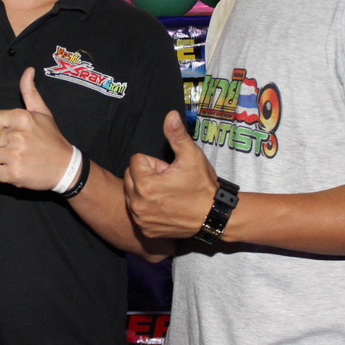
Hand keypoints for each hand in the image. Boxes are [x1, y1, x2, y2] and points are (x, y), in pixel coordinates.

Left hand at [0, 67, 70, 190]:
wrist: (66, 168)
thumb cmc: (52, 139)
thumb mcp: (43, 113)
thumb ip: (30, 92)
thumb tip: (28, 70)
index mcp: (22, 117)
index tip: (10, 134)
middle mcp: (17, 135)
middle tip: (12, 148)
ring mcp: (15, 155)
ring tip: (10, 159)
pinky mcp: (14, 174)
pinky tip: (12, 170)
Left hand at [124, 110, 218, 238]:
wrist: (213, 216)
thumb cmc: (202, 185)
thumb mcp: (191, 156)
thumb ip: (176, 135)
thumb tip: (170, 115)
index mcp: (145, 184)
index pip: (136, 161)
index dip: (155, 164)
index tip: (169, 172)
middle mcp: (137, 203)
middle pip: (130, 177)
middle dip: (147, 176)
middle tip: (169, 182)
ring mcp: (140, 218)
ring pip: (132, 194)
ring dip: (145, 191)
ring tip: (167, 194)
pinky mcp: (145, 229)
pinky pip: (137, 211)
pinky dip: (147, 208)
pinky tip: (165, 208)